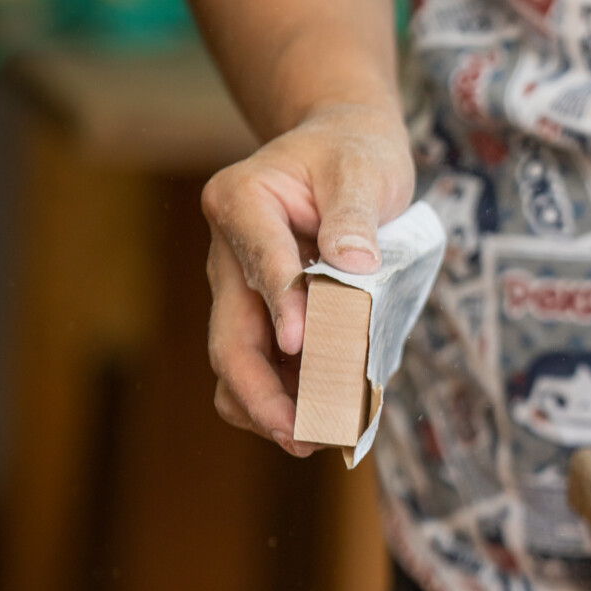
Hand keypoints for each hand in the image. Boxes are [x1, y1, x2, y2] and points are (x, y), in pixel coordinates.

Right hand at [201, 104, 413, 454]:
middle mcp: (229, 252)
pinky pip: (265, 367)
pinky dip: (289, 397)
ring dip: (271, 408)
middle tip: (303, 433)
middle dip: (262, 392)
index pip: (259, 259)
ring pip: (237, 364)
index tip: (300, 343)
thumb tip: (352, 265)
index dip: (281, 303)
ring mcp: (240, 290)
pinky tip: (328, 418)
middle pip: (230, 336)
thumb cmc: (352, 154)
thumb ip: (354, 215)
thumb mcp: (362, 168)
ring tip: (317, 440)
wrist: (342, 149)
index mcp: (242, 202)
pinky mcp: (263, 315)